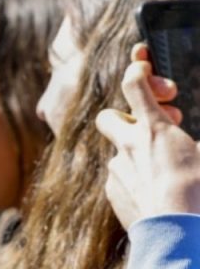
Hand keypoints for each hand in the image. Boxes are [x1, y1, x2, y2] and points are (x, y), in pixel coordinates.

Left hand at [95, 43, 199, 227]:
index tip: (140, 64)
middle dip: (123, 118)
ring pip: (119, 153)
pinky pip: (119, 179)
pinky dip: (134, 182)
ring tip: (161, 172)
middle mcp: (129, 144)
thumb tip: (195, 142)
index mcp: (155, 130)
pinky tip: (154, 194)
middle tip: (146, 130)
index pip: (134, 85)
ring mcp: (117, 169)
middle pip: (109, 116)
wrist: (178, 234)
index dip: (136, 70)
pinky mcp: (113, 192)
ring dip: (136, 157)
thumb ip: (196, 144)